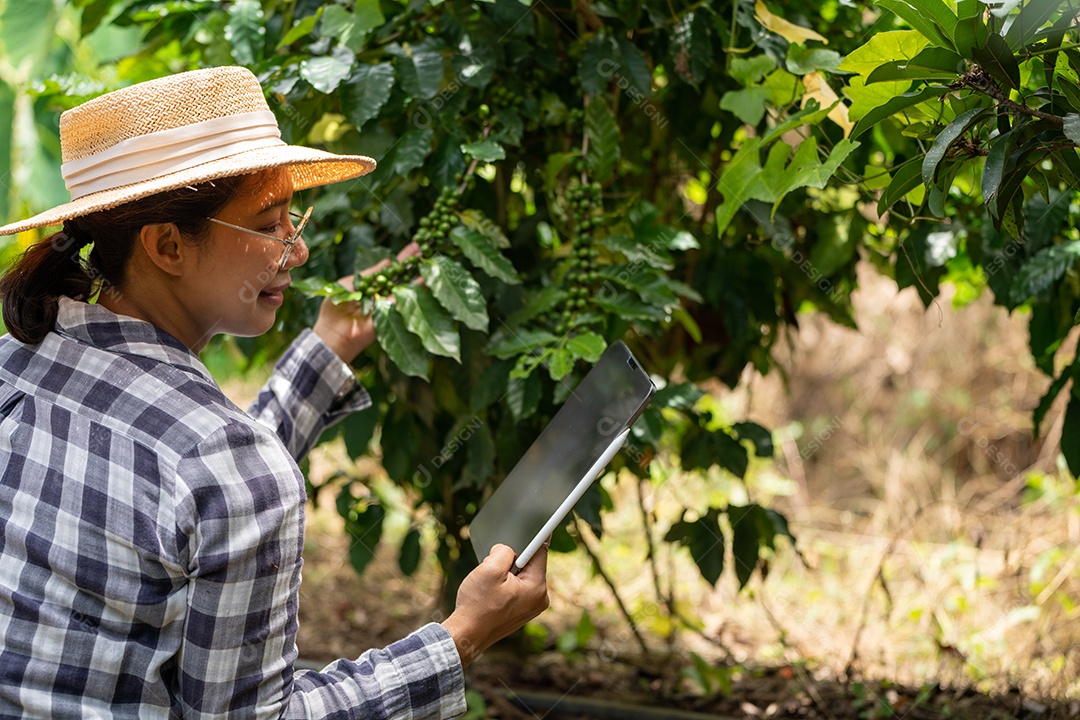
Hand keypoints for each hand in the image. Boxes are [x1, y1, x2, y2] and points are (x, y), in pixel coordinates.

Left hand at [312, 243, 421, 363]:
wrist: (333, 331)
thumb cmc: (335, 308)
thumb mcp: (349, 284)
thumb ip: (368, 274)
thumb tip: (387, 261)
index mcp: (372, 286)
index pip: (390, 270)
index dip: (401, 259)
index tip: (414, 246)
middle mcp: (383, 294)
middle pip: (401, 276)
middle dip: (413, 262)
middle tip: (427, 247)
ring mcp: (389, 304)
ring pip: (407, 286)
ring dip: (419, 273)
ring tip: (430, 258)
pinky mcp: (392, 314)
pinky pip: (405, 299)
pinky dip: (417, 289)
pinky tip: (426, 278)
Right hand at [441, 542, 549, 666]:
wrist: (467, 635)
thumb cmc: (477, 605)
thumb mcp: (489, 569)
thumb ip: (504, 551)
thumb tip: (507, 550)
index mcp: (536, 587)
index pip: (540, 552)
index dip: (533, 537)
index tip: (540, 522)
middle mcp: (539, 599)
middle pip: (529, 564)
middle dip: (511, 561)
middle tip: (493, 568)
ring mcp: (531, 607)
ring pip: (521, 576)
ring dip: (506, 574)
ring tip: (490, 585)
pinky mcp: (521, 612)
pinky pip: (516, 588)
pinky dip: (505, 585)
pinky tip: (492, 593)